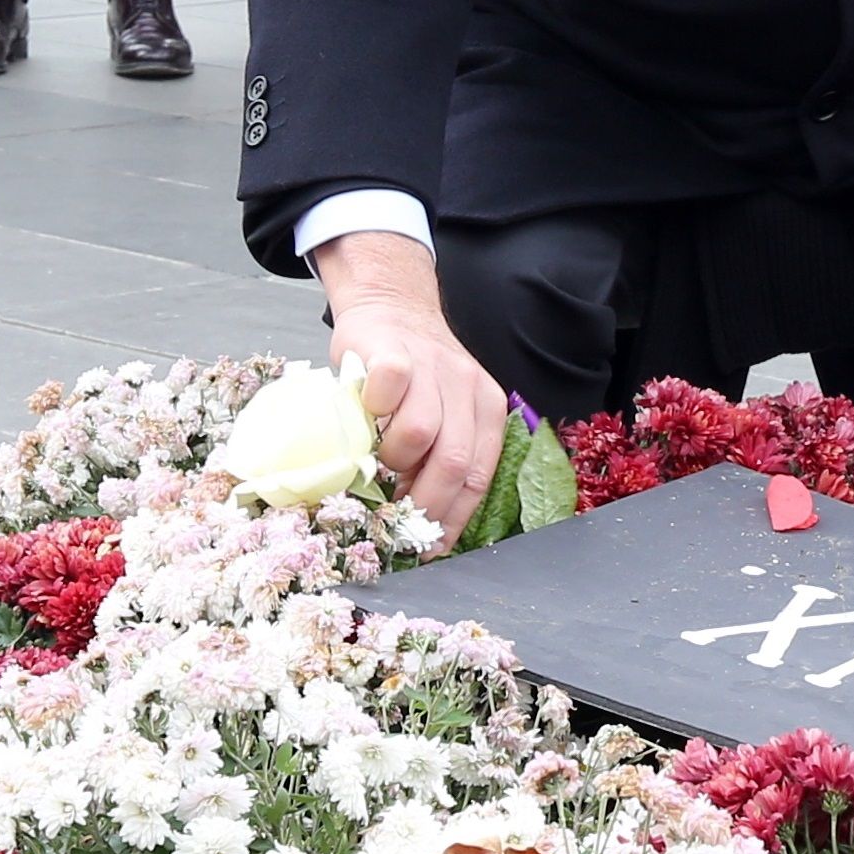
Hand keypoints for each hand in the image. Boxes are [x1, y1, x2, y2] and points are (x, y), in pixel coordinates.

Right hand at [314, 234, 503, 532]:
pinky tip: (366, 417)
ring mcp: (433, 367)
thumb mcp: (444, 410)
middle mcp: (468, 387)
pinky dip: (376, 411)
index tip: (429, 548)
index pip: (478, 477)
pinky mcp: (395, 350)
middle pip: (454, 462)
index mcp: (487, 409)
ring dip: (395, 461)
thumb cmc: (414, 374)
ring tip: (380, 462)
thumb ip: (441, 453)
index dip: (453, 519)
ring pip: (423, 432)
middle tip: (398, 520)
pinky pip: (391, 387)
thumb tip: (426, 524)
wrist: (392, 305)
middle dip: (424, 503)